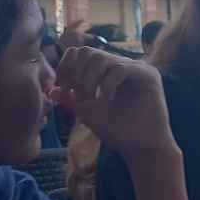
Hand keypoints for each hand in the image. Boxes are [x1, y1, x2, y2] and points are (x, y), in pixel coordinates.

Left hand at [49, 47, 174, 158]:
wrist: (141, 148)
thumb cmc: (117, 131)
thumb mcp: (87, 113)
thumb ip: (71, 100)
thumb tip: (51, 90)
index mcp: (107, 71)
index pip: (80, 53)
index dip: (66, 67)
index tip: (63, 89)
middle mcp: (121, 65)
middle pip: (88, 51)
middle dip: (76, 73)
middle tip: (77, 96)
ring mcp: (135, 68)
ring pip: (102, 57)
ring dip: (88, 80)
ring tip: (90, 100)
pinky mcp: (148, 75)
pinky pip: (119, 68)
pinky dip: (106, 84)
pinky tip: (105, 100)